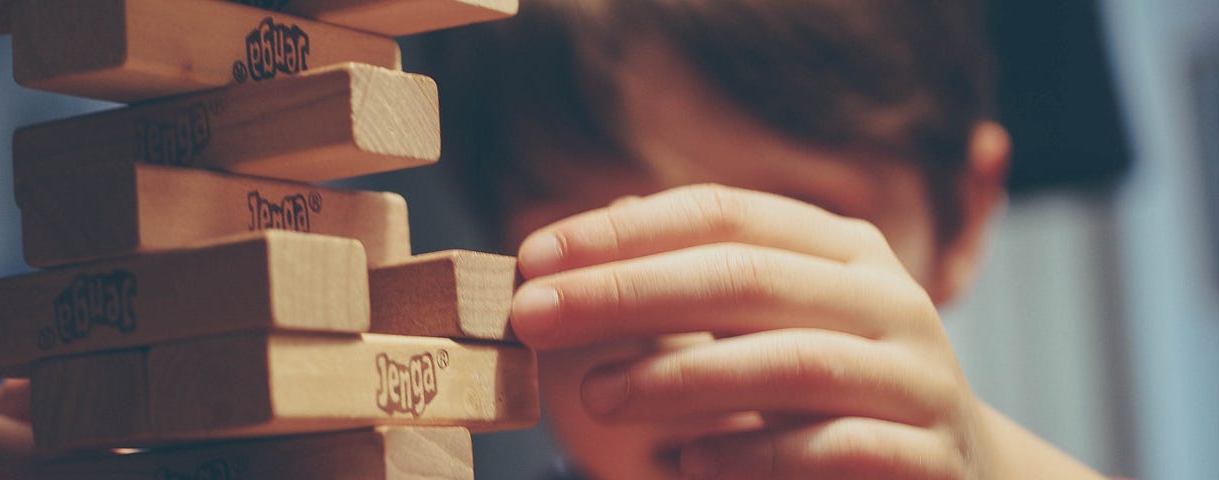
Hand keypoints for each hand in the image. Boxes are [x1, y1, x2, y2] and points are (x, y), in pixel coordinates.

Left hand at [511, 184, 1104, 478]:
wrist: (952, 475)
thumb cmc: (827, 395)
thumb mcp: (765, 324)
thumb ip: (692, 281)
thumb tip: (588, 244)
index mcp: (842, 248)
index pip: (722, 212)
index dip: (621, 232)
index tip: (531, 258)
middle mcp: (890, 298)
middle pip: (744, 275)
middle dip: (625, 292)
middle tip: (534, 317)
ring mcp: (917, 379)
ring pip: (790, 361)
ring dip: (677, 377)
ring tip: (595, 395)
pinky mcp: (927, 458)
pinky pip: (835, 449)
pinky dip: (752, 455)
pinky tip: (687, 463)